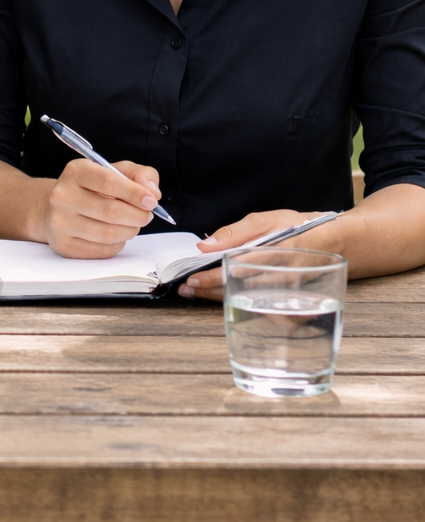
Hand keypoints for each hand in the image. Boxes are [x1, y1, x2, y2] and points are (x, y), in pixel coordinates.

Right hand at [45, 157, 161, 257]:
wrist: (57, 207)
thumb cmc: (91, 188)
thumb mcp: (115, 171)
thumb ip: (140, 175)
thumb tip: (152, 191)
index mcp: (76, 171)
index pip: (108, 181)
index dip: (134, 193)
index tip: (151, 201)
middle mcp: (62, 196)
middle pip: (110, 211)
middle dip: (137, 216)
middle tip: (146, 215)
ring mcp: (60, 222)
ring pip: (107, 234)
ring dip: (129, 231)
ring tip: (133, 224)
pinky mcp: (63, 244)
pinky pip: (101, 250)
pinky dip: (117, 244)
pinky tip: (116, 234)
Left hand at [178, 207, 308, 302]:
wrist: (334, 243)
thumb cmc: (299, 227)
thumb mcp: (267, 220)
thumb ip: (236, 233)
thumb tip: (206, 246)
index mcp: (276, 251)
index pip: (237, 268)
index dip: (213, 277)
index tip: (192, 279)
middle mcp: (281, 275)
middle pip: (239, 288)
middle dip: (210, 290)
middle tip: (187, 289)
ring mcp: (286, 291)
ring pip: (246, 297)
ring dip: (219, 296)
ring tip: (196, 292)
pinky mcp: (288, 300)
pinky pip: (257, 302)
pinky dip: (237, 299)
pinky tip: (220, 295)